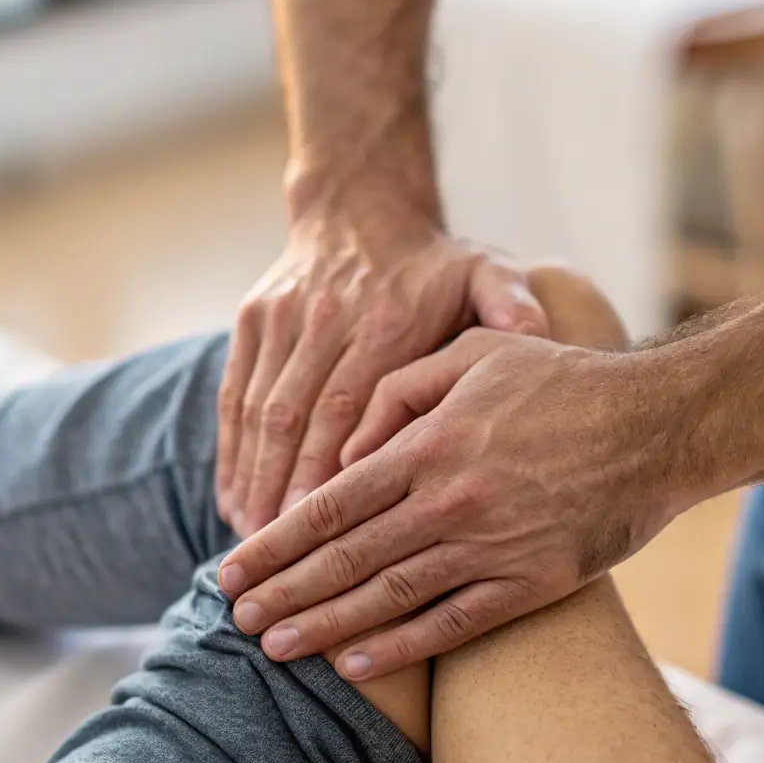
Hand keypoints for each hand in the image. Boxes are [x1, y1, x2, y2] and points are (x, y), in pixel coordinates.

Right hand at [215, 205, 548, 536]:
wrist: (361, 205)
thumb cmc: (432, 261)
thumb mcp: (484, 270)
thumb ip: (508, 303)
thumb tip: (533, 332)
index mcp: (388, 321)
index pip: (349, 407)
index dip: (329, 470)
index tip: (322, 530)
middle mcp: (329, 320)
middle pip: (295, 418)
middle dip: (283, 490)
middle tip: (280, 557)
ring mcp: (284, 319)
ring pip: (258, 410)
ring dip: (250, 478)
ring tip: (252, 541)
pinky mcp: (253, 320)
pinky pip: (234, 394)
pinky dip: (230, 450)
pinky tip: (231, 500)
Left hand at [218, 326, 684, 678]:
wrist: (657, 423)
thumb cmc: (563, 381)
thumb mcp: (476, 350)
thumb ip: (402, 387)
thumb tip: (348, 443)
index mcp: (430, 444)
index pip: (329, 503)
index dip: (275, 541)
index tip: (231, 568)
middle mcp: (450, 502)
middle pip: (346, 557)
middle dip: (284, 591)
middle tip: (235, 619)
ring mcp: (491, 547)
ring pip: (389, 597)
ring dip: (325, 626)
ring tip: (275, 649)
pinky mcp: (532, 583)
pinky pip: (454, 624)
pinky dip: (401, 647)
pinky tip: (356, 663)